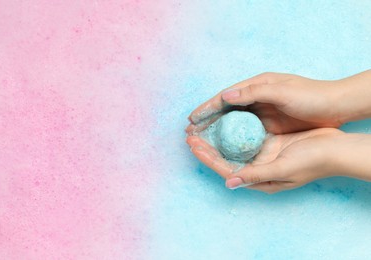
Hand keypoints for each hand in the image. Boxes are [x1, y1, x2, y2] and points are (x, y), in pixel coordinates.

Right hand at [186, 72, 343, 134]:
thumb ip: (254, 92)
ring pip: (232, 123)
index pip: (225, 98)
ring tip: (200, 141)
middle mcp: (256, 98)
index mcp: (256, 86)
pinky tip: (223, 147)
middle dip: (207, 121)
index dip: (207, 108)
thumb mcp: (283, 92)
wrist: (335, 107)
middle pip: (225, 111)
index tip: (191, 119)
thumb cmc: (311, 96)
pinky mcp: (268, 124)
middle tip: (190, 133)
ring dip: (216, 131)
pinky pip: (245, 132)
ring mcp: (261, 112)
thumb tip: (225, 96)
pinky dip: (231, 138)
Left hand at [186, 128, 342, 193]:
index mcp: (259, 179)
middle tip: (190, 135)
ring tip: (200, 128)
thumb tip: (230, 183)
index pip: (226, 169)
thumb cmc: (312, 162)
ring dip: (217, 138)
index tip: (193, 146)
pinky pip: (246, 136)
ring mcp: (263, 154)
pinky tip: (222, 121)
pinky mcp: (269, 142)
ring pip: (233, 146)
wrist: (336, 149)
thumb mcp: (283, 170)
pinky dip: (233, 130)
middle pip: (226, 158)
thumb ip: (256, 175)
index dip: (208, 158)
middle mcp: (257, 167)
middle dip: (207, 147)